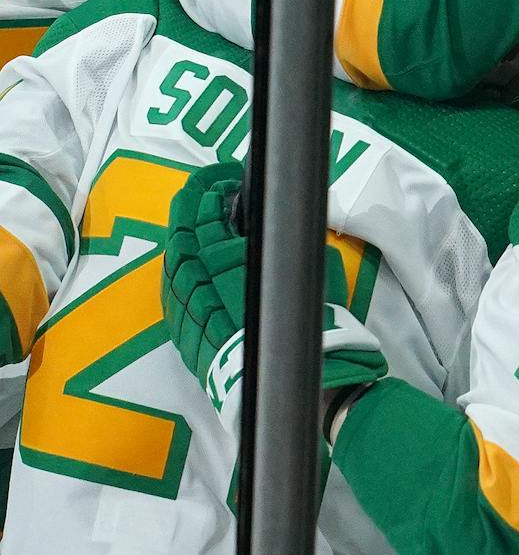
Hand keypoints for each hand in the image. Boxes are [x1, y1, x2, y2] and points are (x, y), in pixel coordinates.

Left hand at [161, 162, 386, 438]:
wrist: (295, 377)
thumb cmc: (310, 317)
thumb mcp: (309, 263)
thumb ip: (287, 237)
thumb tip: (280, 215)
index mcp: (226, 256)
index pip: (208, 210)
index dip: (213, 188)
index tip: (227, 177)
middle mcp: (197, 278)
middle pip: (183, 229)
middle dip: (194, 203)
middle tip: (210, 187)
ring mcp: (186, 305)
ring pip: (173, 258)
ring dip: (184, 233)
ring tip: (200, 219)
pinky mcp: (184, 329)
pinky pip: (172, 289)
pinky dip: (178, 266)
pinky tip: (189, 260)